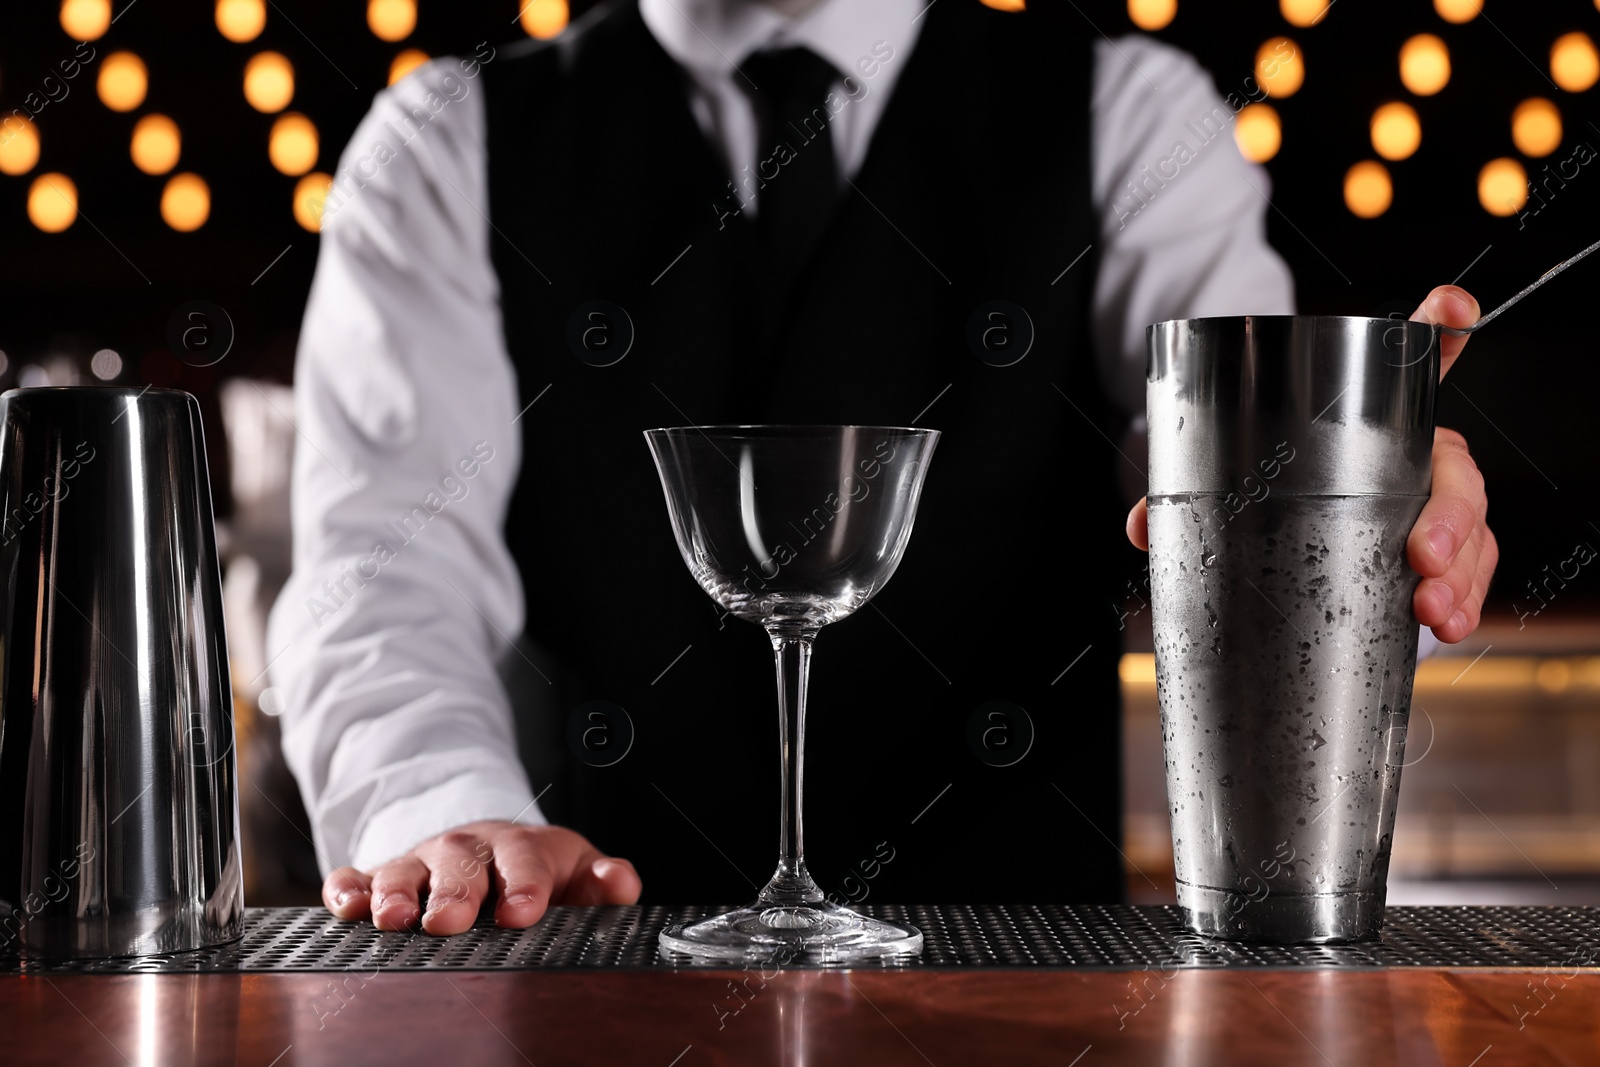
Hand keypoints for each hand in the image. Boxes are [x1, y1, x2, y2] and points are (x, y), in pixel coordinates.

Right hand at [321, 821, 641, 933]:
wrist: (493, 849)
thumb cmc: (540, 873)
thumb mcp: (576, 874)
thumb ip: (603, 882)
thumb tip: (623, 884)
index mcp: (522, 848)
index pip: (525, 860)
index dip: (524, 884)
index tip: (521, 913)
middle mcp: (469, 851)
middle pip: (460, 864)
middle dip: (454, 891)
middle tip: (448, 922)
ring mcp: (423, 862)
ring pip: (406, 868)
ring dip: (397, 890)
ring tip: (393, 919)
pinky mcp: (383, 876)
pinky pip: (358, 876)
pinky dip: (349, 889)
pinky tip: (348, 906)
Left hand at [1124, 285, 1495, 642]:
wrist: (1294, 529)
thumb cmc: (1273, 485)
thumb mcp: (1234, 481)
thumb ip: (1189, 496)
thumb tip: (1139, 527)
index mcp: (1378, 416)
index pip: (1417, 358)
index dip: (1440, 325)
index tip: (1451, 305)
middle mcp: (1421, 454)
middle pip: (1457, 473)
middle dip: (1448, 517)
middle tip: (1422, 557)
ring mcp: (1436, 505)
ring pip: (1474, 531)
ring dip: (1462, 574)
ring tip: (1432, 610)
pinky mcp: (1442, 554)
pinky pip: (1469, 573)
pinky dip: (1464, 600)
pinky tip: (1448, 627)